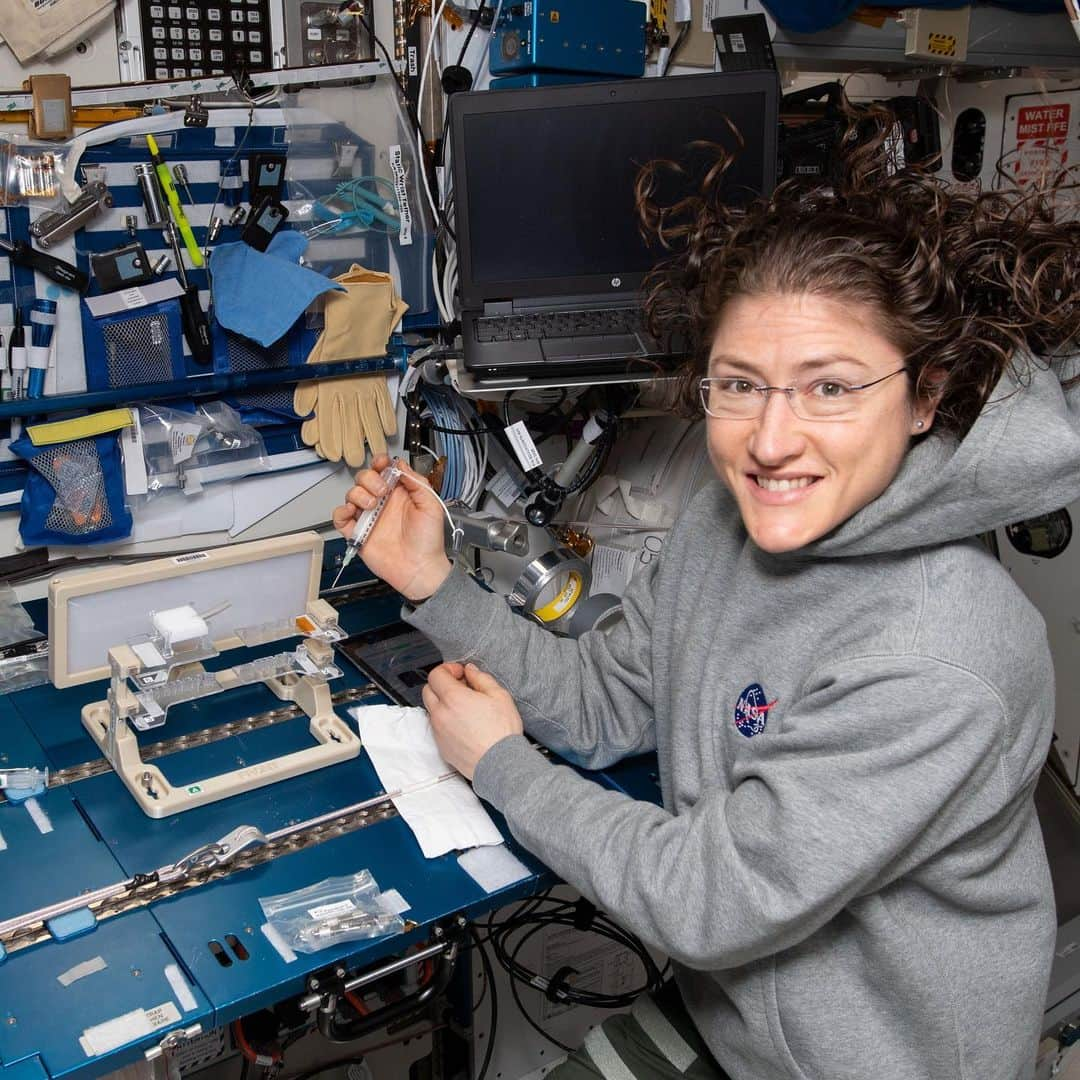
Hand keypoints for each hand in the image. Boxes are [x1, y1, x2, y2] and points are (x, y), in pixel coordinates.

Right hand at [332, 454, 451, 600]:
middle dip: (369, 479)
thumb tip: (401, 464)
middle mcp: (382, 503)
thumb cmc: (428, 541)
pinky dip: (341, 511)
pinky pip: (340, 517)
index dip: (379, 463)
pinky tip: (353, 513)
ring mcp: (368, 517)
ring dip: (358, 494)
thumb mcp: (430, 505)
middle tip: (381, 491)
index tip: (381, 463)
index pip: (383, 470)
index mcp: (399, 494)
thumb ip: (417, 482)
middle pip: (364, 478)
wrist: (419, 568)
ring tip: (372, 505)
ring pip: (351, 494)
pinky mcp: (357, 532)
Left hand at [423, 662, 523, 780]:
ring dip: (442, 703)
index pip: (436, 674)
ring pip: (431, 709)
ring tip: (464, 708)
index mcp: (453, 698)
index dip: (448, 669)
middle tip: (461, 687)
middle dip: (442, 684)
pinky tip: (463, 724)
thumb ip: (481, 678)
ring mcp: (438, 731)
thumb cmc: (501, 732)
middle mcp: (440, 714)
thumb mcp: (500, 696)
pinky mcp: (441, 746)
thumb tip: (470, 671)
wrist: (499, 764)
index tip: (460, 673)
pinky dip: (445, 720)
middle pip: (428, 690)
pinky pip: (436, 727)